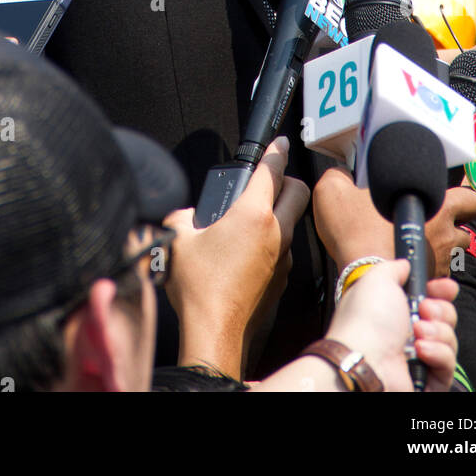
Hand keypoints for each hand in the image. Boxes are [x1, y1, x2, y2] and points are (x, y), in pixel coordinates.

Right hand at [164, 136, 309, 378]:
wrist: (214, 332)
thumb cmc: (198, 288)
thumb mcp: (177, 238)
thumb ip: (182, 215)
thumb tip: (188, 216)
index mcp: (252, 215)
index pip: (272, 170)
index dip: (275, 151)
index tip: (279, 142)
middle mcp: (275, 233)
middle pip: (297, 191)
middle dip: (287, 178)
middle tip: (272, 177)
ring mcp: (283, 258)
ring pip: (293, 221)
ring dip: (281, 212)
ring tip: (255, 217)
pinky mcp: (282, 280)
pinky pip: (285, 249)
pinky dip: (274, 241)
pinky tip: (250, 250)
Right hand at [313, 165, 475, 278]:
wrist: (357, 278)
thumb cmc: (355, 233)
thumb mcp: (335, 189)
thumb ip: (339, 174)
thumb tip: (341, 174)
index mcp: (436, 204)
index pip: (472, 197)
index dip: (466, 194)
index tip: (458, 191)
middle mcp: (445, 235)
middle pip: (465, 228)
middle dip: (454, 225)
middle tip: (432, 219)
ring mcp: (439, 263)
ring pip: (451, 253)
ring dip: (439, 248)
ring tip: (415, 243)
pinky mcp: (428, 284)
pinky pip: (436, 274)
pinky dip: (426, 269)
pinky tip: (405, 262)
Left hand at [328, 260, 457, 392]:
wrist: (365, 360)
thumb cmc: (367, 321)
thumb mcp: (378, 279)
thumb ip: (395, 268)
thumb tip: (405, 265)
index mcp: (396, 310)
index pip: (430, 298)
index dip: (441, 292)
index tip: (446, 288)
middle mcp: (407, 333)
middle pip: (445, 316)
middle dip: (440, 310)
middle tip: (424, 310)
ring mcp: (418, 357)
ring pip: (449, 339)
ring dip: (437, 332)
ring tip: (417, 334)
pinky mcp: (428, 380)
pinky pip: (448, 364)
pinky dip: (438, 354)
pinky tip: (421, 352)